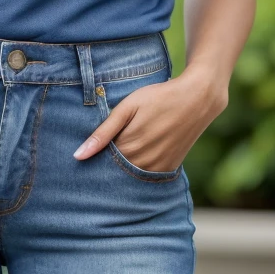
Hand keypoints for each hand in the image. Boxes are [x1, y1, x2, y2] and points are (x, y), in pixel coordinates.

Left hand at [73, 68, 227, 167]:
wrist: (196, 98)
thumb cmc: (158, 97)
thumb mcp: (127, 108)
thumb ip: (103, 132)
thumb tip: (78, 156)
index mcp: (129, 147)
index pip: (102, 162)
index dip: (96, 155)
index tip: (91, 148)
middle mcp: (143, 163)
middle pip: (116, 171)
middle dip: (108, 163)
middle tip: (111, 143)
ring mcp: (158, 168)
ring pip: (132, 175)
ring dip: (124, 165)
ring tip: (127, 143)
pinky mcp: (170, 168)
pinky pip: (148, 175)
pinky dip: (140, 167)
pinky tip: (139, 152)